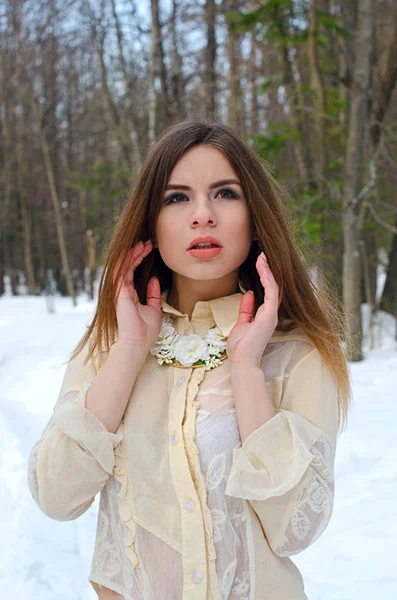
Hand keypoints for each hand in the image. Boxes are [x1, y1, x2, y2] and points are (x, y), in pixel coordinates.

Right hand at [113, 240, 161, 352]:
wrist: (138, 342)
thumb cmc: (145, 330)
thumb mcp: (153, 308)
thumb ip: (152, 294)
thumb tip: (153, 279)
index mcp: (130, 295)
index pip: (133, 272)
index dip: (140, 259)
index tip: (150, 250)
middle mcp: (123, 291)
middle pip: (128, 267)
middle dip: (137, 253)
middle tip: (148, 242)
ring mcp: (119, 291)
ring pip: (124, 266)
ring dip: (133, 254)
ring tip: (143, 243)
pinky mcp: (119, 292)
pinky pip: (121, 271)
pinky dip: (127, 260)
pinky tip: (134, 251)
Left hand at [227, 252, 279, 366]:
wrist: (242, 362)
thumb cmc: (241, 347)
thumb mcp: (241, 323)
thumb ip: (246, 309)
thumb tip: (250, 294)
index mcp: (265, 316)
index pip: (268, 292)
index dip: (265, 277)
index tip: (259, 264)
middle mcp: (271, 314)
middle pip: (273, 287)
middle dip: (268, 271)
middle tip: (262, 256)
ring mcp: (271, 315)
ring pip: (273, 287)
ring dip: (267, 271)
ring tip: (261, 258)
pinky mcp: (269, 316)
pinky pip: (271, 292)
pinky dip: (267, 279)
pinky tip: (262, 268)